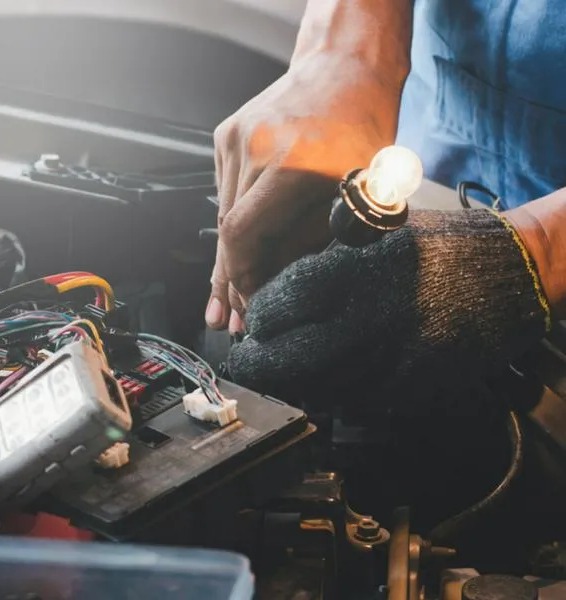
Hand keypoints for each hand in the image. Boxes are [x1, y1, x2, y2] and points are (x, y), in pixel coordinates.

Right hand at [206, 51, 404, 331]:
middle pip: (227, 231)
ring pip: (223, 214)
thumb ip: (308, 241)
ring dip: (230, 255)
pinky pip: (225, 191)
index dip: (242, 279)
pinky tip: (240, 248)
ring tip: (228, 297)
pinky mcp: (226, 134)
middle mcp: (253, 148)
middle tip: (231, 318)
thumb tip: (275, 280)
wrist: (343, 65)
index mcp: (291, 164)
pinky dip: (234, 220)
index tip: (251, 306)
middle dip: (232, 280)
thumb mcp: (353, 195)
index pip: (243, 236)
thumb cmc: (361, 128)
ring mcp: (234, 137)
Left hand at [228, 209, 547, 406]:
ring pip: (320, 389)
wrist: (514, 275)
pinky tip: (317, 384)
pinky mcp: (416, 386)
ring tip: (274, 375)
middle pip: (293, 357)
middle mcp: (376, 318)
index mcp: (363, 270)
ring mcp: (397, 359)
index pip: (286, 300)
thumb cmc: (445, 247)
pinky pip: (357, 402)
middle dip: (257, 364)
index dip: (260, 316)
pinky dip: (327, 396)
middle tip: (245, 361)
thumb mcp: (381, 233)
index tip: (253, 322)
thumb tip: (281, 293)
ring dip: (287, 385)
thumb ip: (330, 261)